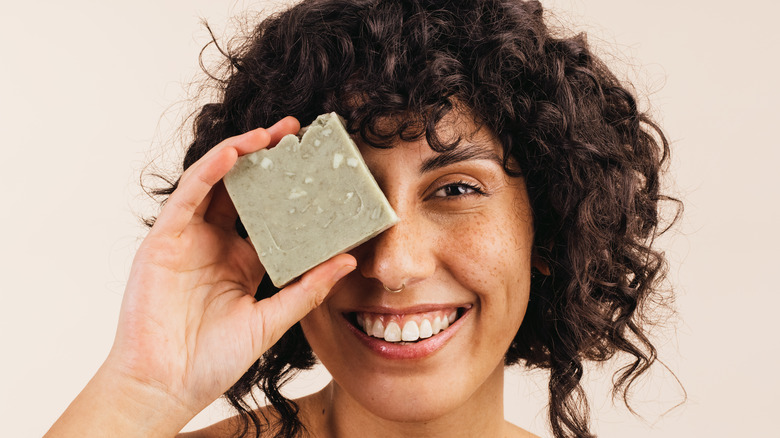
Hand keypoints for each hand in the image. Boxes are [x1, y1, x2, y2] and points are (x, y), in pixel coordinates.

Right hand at [46, 117, 355, 436]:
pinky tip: (232, 153)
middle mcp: (215, 242)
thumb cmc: (214, 359)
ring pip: (214, 183)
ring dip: (239, 153)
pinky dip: (209, 172)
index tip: (318, 165)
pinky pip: (187, 197)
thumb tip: (348, 261)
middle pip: (242, 188)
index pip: (269, 213)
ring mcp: (188, 238)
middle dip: (266, 156)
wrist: (167, 385)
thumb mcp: (272, 319)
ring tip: (268, 133)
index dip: (290, 187)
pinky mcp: (164, 239)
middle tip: (295, 131)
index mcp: (242, 259)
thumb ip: (308, 289)